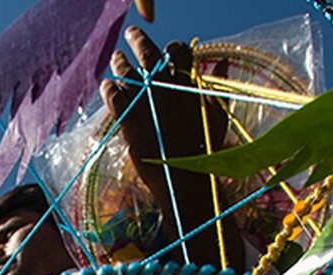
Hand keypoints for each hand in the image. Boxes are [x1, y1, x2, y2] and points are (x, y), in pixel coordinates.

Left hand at [101, 29, 235, 265]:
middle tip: (131, 33)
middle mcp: (165, 90)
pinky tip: (108, 84)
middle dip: (138, 39)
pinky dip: (109, 87)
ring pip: (126, 72)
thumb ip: (218, 86)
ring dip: (120, 61)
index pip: (178, 51)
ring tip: (117, 57)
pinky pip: (113, 96)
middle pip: (147, 53)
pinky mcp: (128, 122)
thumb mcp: (217, 115)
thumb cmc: (205, 150)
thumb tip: (224, 61)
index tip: (168, 50)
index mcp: (188, 86)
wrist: (184, 182)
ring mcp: (145, 105)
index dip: (173, 47)